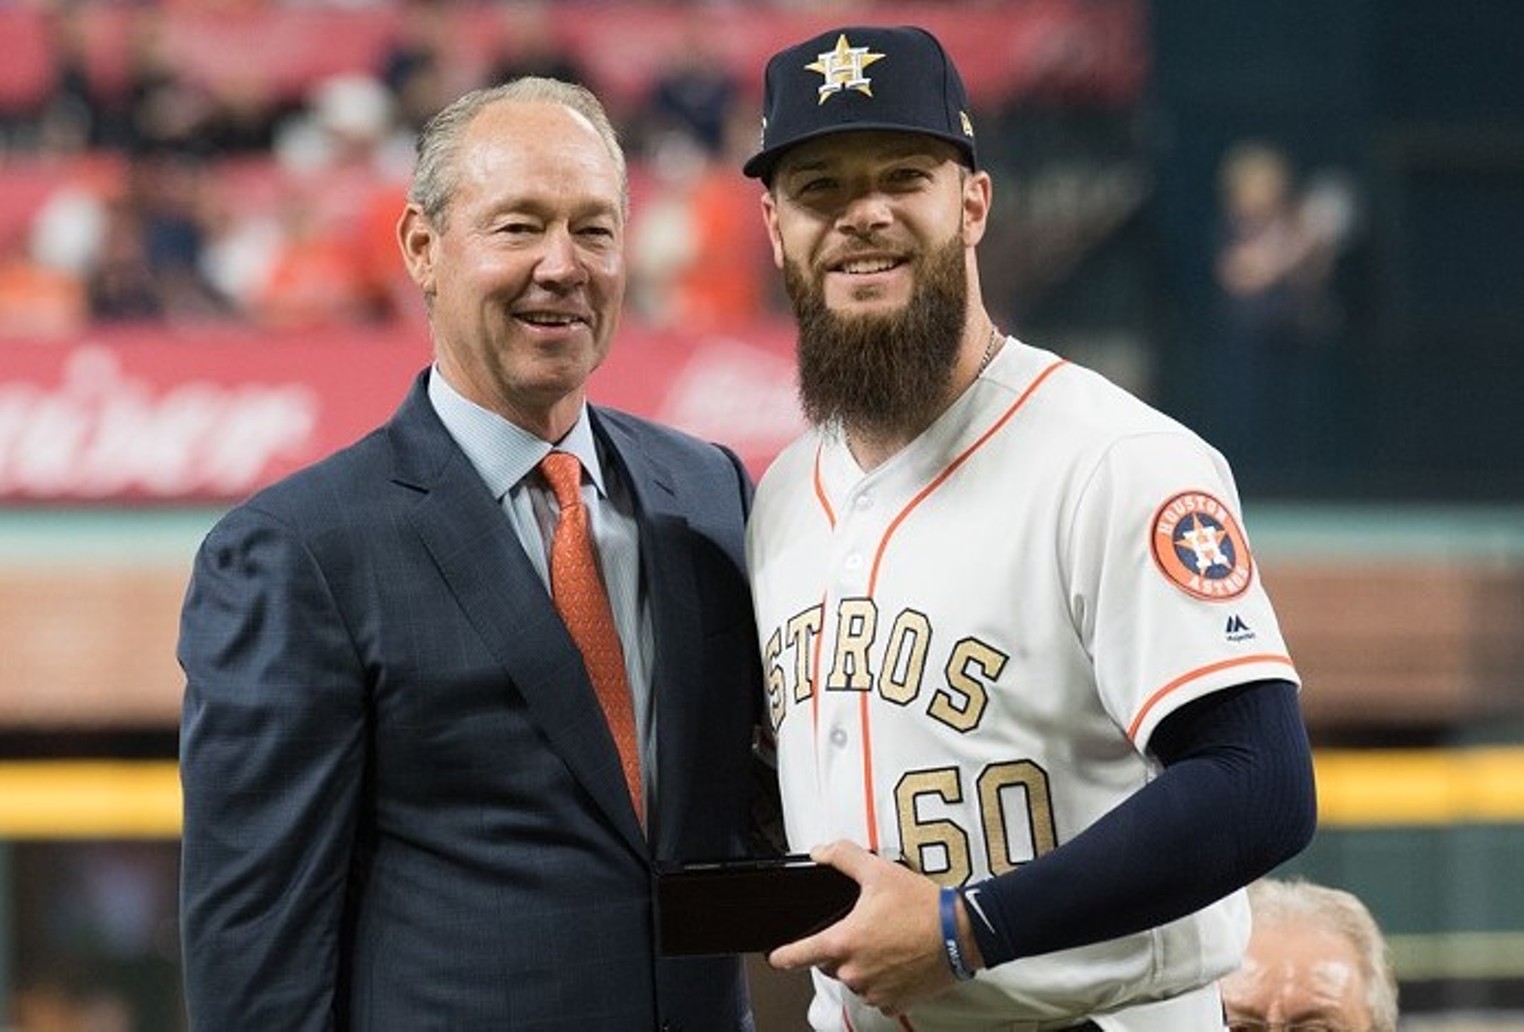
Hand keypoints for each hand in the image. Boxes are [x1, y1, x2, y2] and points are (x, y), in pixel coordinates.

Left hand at [767, 840, 961, 1016]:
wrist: (961, 933)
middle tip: (867, 929)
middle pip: (831, 963)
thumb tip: (821, 852)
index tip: (776, 957)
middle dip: (841, 948)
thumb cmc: (923, 907)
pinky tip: (898, 962)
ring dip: (863, 965)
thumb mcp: (879, 871)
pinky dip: (883, 982)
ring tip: (888, 943)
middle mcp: (855, 971)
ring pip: (855, 979)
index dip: (783, 956)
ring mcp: (874, 991)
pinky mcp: (895, 1003)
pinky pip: (878, 996)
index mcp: (844, 942)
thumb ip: (843, 857)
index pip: (798, 956)